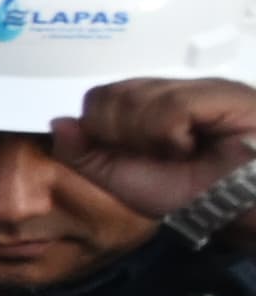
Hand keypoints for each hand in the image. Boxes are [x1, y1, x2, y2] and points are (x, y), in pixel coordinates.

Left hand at [51, 77, 255, 234]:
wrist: (239, 208)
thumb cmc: (190, 194)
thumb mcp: (122, 180)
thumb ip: (86, 155)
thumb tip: (58, 123)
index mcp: (149, 106)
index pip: (99, 98)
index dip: (101, 129)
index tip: (129, 154)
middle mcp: (172, 89)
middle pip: (110, 95)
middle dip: (121, 135)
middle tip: (156, 155)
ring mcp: (198, 87)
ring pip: (133, 98)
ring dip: (148, 138)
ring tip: (180, 153)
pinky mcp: (223, 93)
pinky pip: (168, 107)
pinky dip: (171, 136)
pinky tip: (193, 146)